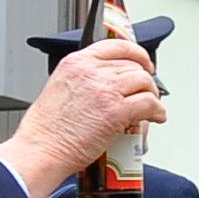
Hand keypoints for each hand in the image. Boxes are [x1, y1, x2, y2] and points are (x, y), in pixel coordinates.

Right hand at [0, 36, 165, 197]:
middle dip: (145, 79)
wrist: (40, 150)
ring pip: (144, 82)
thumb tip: (102, 87)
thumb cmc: (45, 130)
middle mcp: (92, 71)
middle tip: (147, 92)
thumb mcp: (58, 88)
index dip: (137, 54)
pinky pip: (149, 104)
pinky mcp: (117, 111)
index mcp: (76, 62)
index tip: (143, 63)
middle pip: (133, 65)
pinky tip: (156, 117)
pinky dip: (158, 111)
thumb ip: (81, 81)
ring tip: (151, 108)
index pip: (117, 46)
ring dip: (153, 95)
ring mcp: (106, 90)